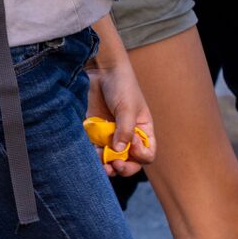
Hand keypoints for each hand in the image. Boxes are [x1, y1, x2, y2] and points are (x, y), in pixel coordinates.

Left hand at [87, 52, 154, 177]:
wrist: (101, 71)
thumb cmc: (121, 86)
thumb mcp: (127, 108)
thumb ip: (125, 130)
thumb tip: (118, 151)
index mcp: (143, 132)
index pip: (146, 154)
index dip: (140, 155)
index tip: (131, 145)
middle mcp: (128, 137)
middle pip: (129, 161)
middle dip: (124, 167)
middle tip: (116, 165)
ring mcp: (111, 135)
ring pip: (111, 158)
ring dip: (108, 165)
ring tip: (103, 167)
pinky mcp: (95, 131)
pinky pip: (95, 149)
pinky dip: (94, 155)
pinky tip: (91, 156)